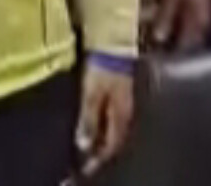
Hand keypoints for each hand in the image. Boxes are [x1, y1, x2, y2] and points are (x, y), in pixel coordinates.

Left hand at [75, 60, 134, 177]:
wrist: (113, 43)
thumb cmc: (102, 68)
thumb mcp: (92, 95)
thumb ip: (88, 120)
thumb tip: (84, 146)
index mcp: (121, 116)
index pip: (111, 146)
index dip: (99, 159)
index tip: (86, 168)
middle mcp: (126, 113)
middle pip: (114, 140)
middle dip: (101, 152)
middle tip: (87, 162)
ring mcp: (124, 103)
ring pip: (114, 130)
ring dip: (102, 140)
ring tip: (89, 147)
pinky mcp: (120, 94)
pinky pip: (112, 118)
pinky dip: (103, 127)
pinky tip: (95, 126)